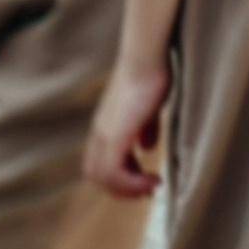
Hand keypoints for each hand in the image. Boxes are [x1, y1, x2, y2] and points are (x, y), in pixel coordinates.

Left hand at [84, 52, 170, 197]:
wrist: (146, 58)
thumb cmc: (150, 76)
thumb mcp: (148, 108)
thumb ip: (146, 128)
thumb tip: (147, 147)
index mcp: (104, 126)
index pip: (98, 163)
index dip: (119, 177)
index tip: (144, 178)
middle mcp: (99, 133)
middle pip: (94, 175)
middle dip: (121, 188)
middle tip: (146, 189)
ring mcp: (104, 135)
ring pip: (101, 177)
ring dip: (128, 189)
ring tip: (151, 185)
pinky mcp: (115, 135)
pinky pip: (114, 172)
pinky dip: (133, 183)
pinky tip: (153, 178)